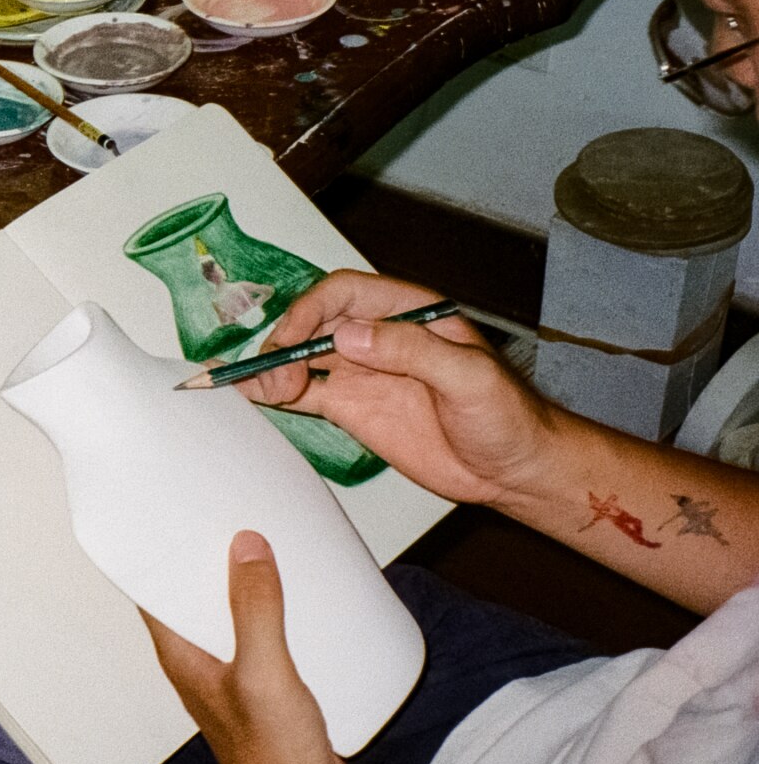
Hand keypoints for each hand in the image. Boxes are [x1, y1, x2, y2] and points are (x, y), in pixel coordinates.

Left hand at [142, 532, 349, 763]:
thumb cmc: (272, 761)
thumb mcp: (264, 671)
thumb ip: (255, 609)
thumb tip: (245, 547)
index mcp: (181, 656)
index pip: (149, 590)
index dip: (154, 550)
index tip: (168, 513)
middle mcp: (200, 663)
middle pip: (192, 597)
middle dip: (208, 559)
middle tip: (228, 517)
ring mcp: (231, 675)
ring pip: (229, 615)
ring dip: (244, 584)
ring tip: (267, 547)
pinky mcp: (264, 686)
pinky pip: (262, 635)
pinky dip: (274, 612)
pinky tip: (299, 599)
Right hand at [240, 271, 558, 507]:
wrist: (514, 470)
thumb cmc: (508, 417)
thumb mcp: (469, 377)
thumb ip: (412, 351)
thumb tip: (349, 335)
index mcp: (408, 313)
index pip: (344, 293)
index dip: (311, 310)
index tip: (294, 339)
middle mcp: (378, 337)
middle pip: (313, 322)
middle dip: (286, 342)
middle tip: (277, 376)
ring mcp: (361, 372)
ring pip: (302, 355)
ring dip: (274, 367)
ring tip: (261, 390)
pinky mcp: (352, 407)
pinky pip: (304, 392)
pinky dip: (273, 392)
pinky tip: (250, 394)